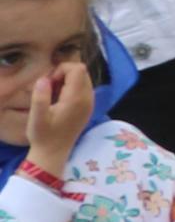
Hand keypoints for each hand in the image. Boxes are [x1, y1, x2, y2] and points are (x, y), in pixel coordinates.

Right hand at [25, 54, 90, 168]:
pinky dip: (71, 88)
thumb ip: (40, 97)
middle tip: (50, 88)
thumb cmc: (43, 136)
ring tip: (53, 94)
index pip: (78, 69)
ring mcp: (90, 103)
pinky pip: (83, 88)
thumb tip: (44, 79)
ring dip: (67, 81)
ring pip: (83, 79)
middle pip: (82, 72)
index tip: (50, 82)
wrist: (54, 153)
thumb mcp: (36, 117)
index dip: (61, 70)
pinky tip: (59, 100)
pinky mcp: (88, 108)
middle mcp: (88, 99)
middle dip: (64, 73)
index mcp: (77, 99)